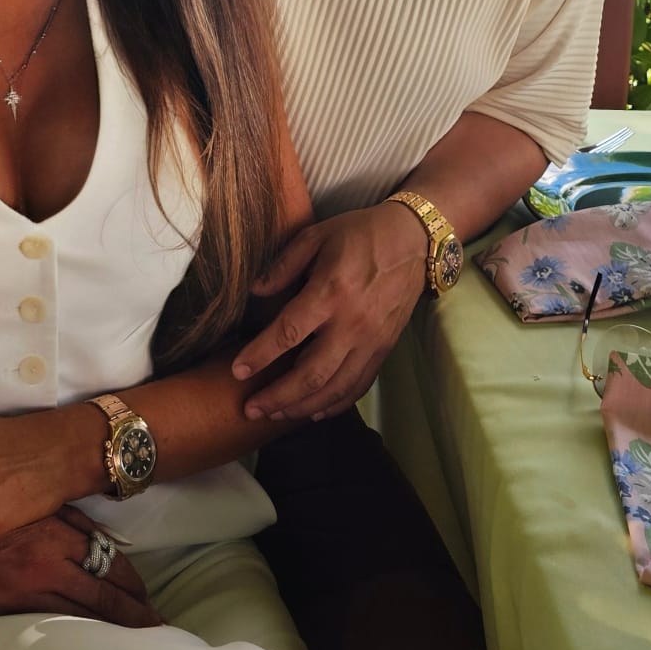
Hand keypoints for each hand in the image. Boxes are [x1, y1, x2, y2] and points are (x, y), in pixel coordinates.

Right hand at [0, 508, 160, 626]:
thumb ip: (68, 522)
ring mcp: (28, 590)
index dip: (132, 583)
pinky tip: (87, 642)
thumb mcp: (32, 505)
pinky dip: (76, 633)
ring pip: (83, 613)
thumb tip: (104, 539)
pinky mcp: (6, 610)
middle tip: (156, 626)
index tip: (147, 598)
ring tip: (133, 638)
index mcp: (57, 533)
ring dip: (111, 626)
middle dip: (133, 612)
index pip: (109, 562)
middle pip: (105, 593)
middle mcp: (49, 562)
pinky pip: (52, 626)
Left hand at [230, 202, 426, 422]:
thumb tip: (255, 292)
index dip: (260, 355)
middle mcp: (352, 324)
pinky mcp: (384, 350)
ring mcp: (371, 341)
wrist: (412, 240)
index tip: (238, 371)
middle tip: (250, 409)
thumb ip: (283, 265)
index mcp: (330, 292)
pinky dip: (335, 404)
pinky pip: (358, 386)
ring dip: (303, 407)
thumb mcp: (316, 235)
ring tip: (275, 415)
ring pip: (335, 388)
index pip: (288, 333)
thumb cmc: (359, 233)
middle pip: (311, 374)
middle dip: (278, 397)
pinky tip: (314, 411)